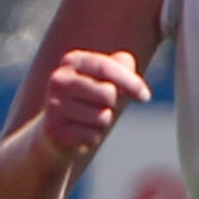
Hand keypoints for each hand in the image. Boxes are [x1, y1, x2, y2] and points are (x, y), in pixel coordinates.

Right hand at [35, 48, 151, 162]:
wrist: (54, 133)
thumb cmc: (89, 101)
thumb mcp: (106, 80)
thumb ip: (121, 66)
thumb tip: (127, 63)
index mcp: (72, 61)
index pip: (107, 68)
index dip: (131, 83)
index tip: (145, 97)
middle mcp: (59, 79)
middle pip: (108, 94)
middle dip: (114, 105)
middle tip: (102, 107)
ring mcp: (53, 104)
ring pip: (102, 117)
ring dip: (103, 123)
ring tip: (89, 120)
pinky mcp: (53, 129)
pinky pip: (92, 136)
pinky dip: (93, 138)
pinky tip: (81, 133)